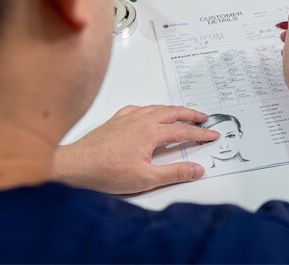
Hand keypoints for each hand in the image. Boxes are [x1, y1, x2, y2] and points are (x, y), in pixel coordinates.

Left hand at [53, 105, 219, 193]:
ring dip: (173, 110)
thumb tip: (197, 170)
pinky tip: (149, 113)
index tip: (212, 135)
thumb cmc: (106, 172)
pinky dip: (151, 109)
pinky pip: (138, 109)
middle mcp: (141, 120)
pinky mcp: (116, 120)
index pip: (183, 131)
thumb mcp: (146, 179)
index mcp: (151, 132)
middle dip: (191, 115)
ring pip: (156, 108)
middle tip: (203, 118)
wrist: (76, 165)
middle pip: (173, 112)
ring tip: (182, 114)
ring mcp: (127, 118)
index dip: (201, 133)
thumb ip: (175, 173)